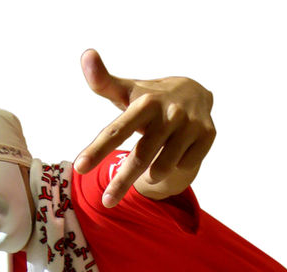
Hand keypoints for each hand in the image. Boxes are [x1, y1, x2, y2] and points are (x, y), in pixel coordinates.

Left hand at [74, 49, 215, 206]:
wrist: (195, 92)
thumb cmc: (151, 100)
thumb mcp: (127, 92)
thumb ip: (103, 82)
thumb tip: (86, 54)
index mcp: (145, 103)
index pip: (116, 130)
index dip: (97, 149)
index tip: (79, 167)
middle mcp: (169, 113)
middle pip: (139, 157)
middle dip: (121, 182)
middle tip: (106, 202)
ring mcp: (190, 125)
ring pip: (162, 167)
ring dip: (150, 175)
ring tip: (147, 169)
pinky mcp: (207, 136)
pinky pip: (183, 166)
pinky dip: (173, 168)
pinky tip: (174, 154)